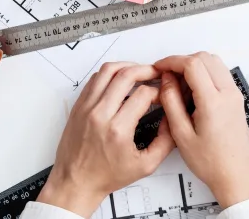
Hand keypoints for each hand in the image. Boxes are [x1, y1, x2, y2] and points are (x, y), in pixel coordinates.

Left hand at [37, 63, 174, 215]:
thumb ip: (166, 142)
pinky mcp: (78, 107)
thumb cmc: (105, 176)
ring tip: (139, 71)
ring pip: (107, 71)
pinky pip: (94, 79)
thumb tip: (173, 120)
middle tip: (156, 73)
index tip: (163, 96)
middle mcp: (99, 115)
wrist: (76, 183)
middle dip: (146, 70)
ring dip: (127, 66)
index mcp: (118, 129)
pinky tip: (119, 80)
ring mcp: (86, 108)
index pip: (144, 94)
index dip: (159, 91)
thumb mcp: (145, 166)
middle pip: (126, 75)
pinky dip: (109, 74)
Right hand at [156, 52, 248, 207]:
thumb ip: (171, 102)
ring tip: (178, 88)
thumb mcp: (181, 134)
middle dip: (183, 61)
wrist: (236, 175)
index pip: (193, 64)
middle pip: (205, 58)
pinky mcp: (237, 100)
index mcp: (214, 102)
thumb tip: (166, 80)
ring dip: (195, 67)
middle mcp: (229, 94)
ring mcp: (235, 95)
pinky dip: (205, 75)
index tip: (159, 67)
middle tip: (167, 77)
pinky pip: (220, 75)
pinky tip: (192, 94)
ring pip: (214, 63)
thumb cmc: (212, 162)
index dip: (172, 61)